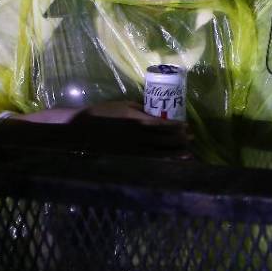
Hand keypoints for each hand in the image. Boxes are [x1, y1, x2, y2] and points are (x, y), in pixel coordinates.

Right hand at [5, 101, 191, 157]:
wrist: (80, 129)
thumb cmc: (103, 114)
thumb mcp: (123, 106)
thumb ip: (141, 109)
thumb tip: (158, 113)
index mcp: (135, 119)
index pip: (161, 124)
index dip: (176, 126)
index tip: (187, 127)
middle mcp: (136, 135)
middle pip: (163, 139)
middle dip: (179, 141)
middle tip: (192, 140)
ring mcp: (131, 149)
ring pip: (158, 153)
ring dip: (175, 154)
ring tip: (188, 154)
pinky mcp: (126, 158)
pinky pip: (148, 161)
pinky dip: (161, 163)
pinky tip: (170, 164)